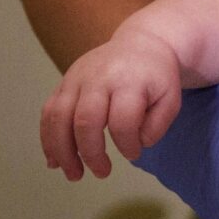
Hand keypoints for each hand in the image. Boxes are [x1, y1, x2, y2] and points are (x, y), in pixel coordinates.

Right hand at [41, 27, 184, 179]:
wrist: (140, 43)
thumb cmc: (156, 77)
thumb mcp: (170, 98)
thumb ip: (158, 125)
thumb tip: (136, 145)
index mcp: (129, 80)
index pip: (123, 119)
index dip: (126, 144)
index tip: (133, 154)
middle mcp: (99, 77)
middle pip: (85, 119)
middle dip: (90, 153)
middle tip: (102, 173)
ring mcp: (76, 78)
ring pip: (58, 117)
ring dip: (62, 151)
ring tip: (74, 175)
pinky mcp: (64, 83)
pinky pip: (48, 112)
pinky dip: (48, 139)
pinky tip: (55, 161)